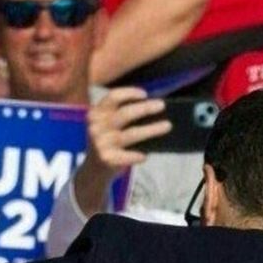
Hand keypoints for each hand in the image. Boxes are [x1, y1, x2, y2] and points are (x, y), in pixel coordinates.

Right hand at [74, 87, 167, 212]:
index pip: (112, 97)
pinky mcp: (107, 159)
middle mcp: (95, 126)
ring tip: (167, 125)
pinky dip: (140, 155)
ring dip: (152, 129)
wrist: (94, 169)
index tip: (145, 94)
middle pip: (125, 114)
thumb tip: (153, 106)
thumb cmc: (109, 142)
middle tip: (161, 105)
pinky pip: (130, 155)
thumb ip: (121, 115)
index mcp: (95, 113)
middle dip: (145, 108)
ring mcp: (100, 143)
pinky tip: (145, 155)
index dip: (129, 93)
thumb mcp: (107, 125)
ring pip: (132, 134)